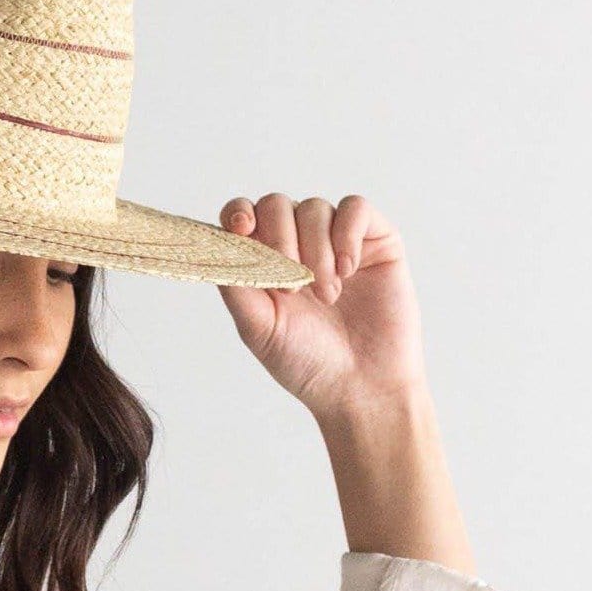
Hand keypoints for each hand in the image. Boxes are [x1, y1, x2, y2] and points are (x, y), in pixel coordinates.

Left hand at [215, 192, 428, 421]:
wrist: (361, 385)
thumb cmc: (307, 361)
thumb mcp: (258, 326)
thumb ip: (235, 284)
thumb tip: (216, 246)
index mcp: (263, 262)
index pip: (242, 216)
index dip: (238, 213)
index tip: (241, 228)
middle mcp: (298, 245)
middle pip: (276, 204)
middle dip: (280, 238)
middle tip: (293, 287)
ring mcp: (336, 240)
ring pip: (315, 208)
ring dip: (317, 252)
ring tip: (327, 296)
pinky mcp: (375, 240)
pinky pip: (356, 208)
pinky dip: (347, 235)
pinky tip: (347, 270)